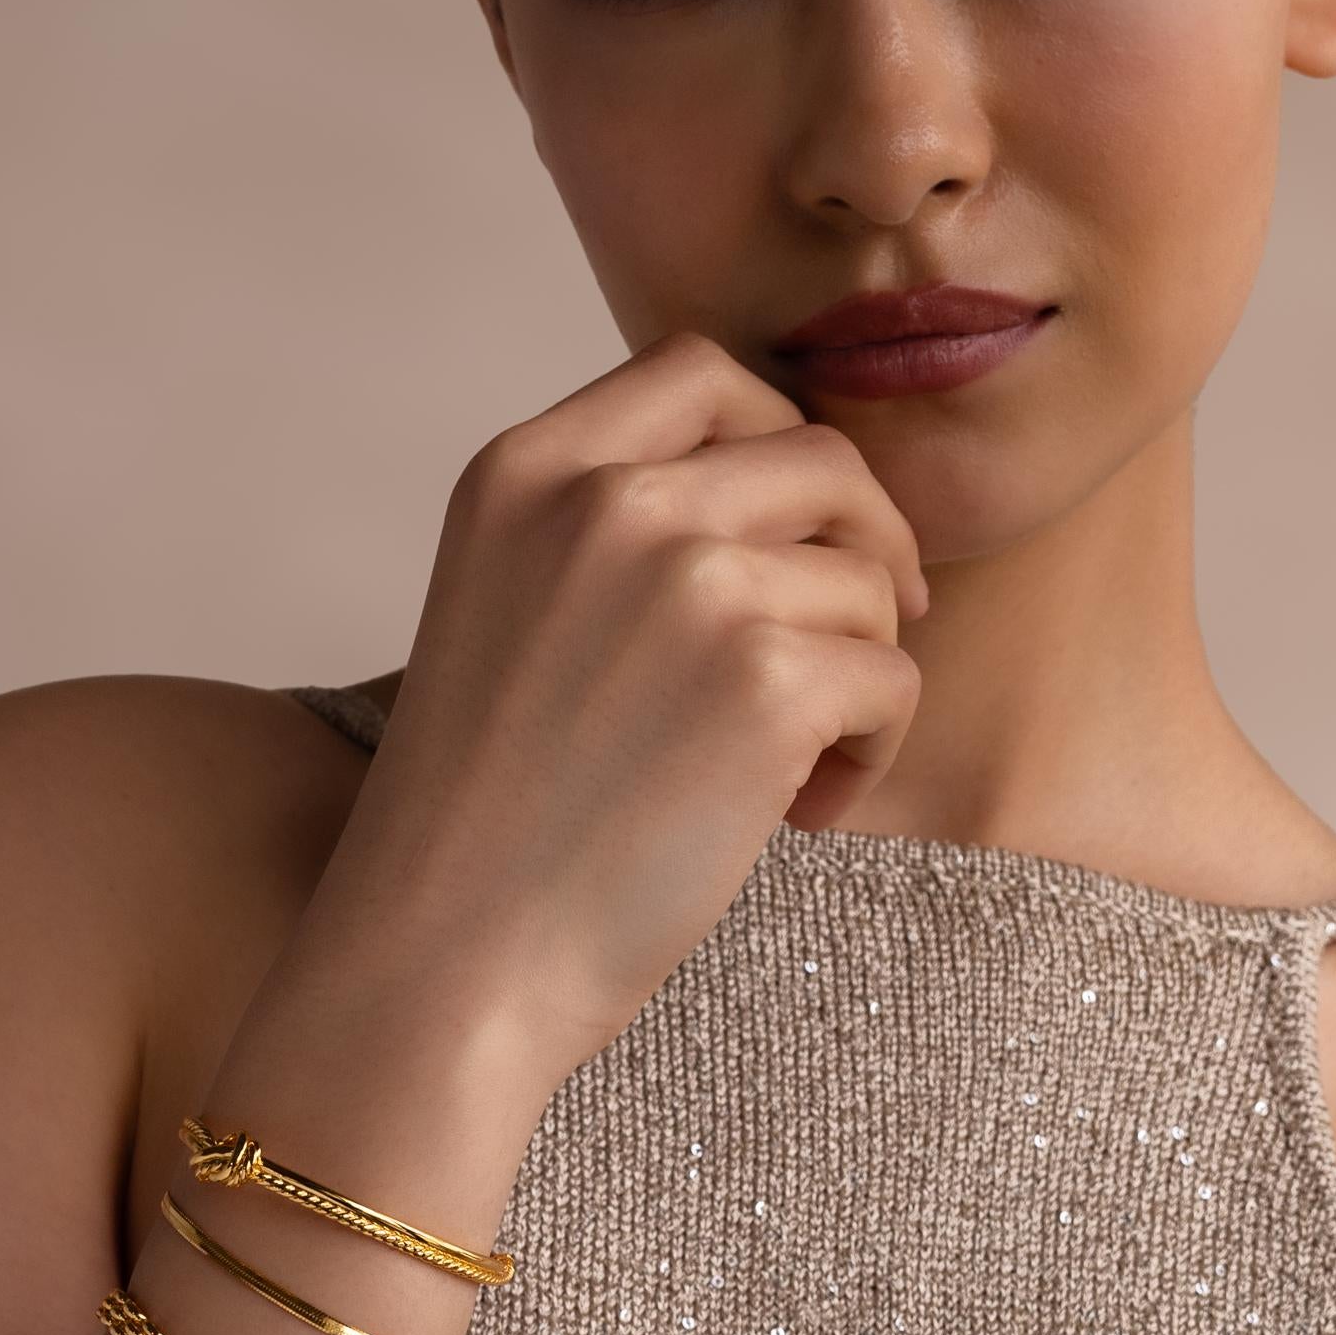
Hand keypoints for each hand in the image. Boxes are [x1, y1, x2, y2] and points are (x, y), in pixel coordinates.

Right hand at [293, 329, 926, 1091]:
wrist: (442, 963)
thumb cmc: (482, 819)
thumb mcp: (503, 609)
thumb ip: (603, 529)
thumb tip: (790, 497)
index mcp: (526, 471)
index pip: (702, 371)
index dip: (779, 440)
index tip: (797, 531)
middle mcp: (608, 500)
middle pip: (820, 458)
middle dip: (864, 550)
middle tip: (857, 643)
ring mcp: (692, 581)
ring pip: (868, 580)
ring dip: (861, 673)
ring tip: (792, 771)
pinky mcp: (767, 678)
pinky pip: (893, 677)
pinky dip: (871, 753)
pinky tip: (797, 814)